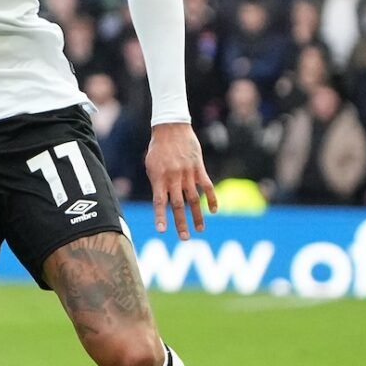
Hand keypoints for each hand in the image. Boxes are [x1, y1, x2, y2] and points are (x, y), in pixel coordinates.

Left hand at [145, 121, 216, 238]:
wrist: (171, 127)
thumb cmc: (158, 147)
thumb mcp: (151, 165)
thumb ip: (157, 183)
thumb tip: (161, 201)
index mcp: (159, 178)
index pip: (159, 202)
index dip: (161, 217)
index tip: (162, 230)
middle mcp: (174, 178)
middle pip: (179, 205)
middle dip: (181, 223)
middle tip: (185, 238)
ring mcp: (187, 173)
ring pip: (194, 199)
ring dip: (197, 216)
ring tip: (200, 229)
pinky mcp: (198, 168)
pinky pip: (207, 186)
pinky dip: (211, 199)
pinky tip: (214, 211)